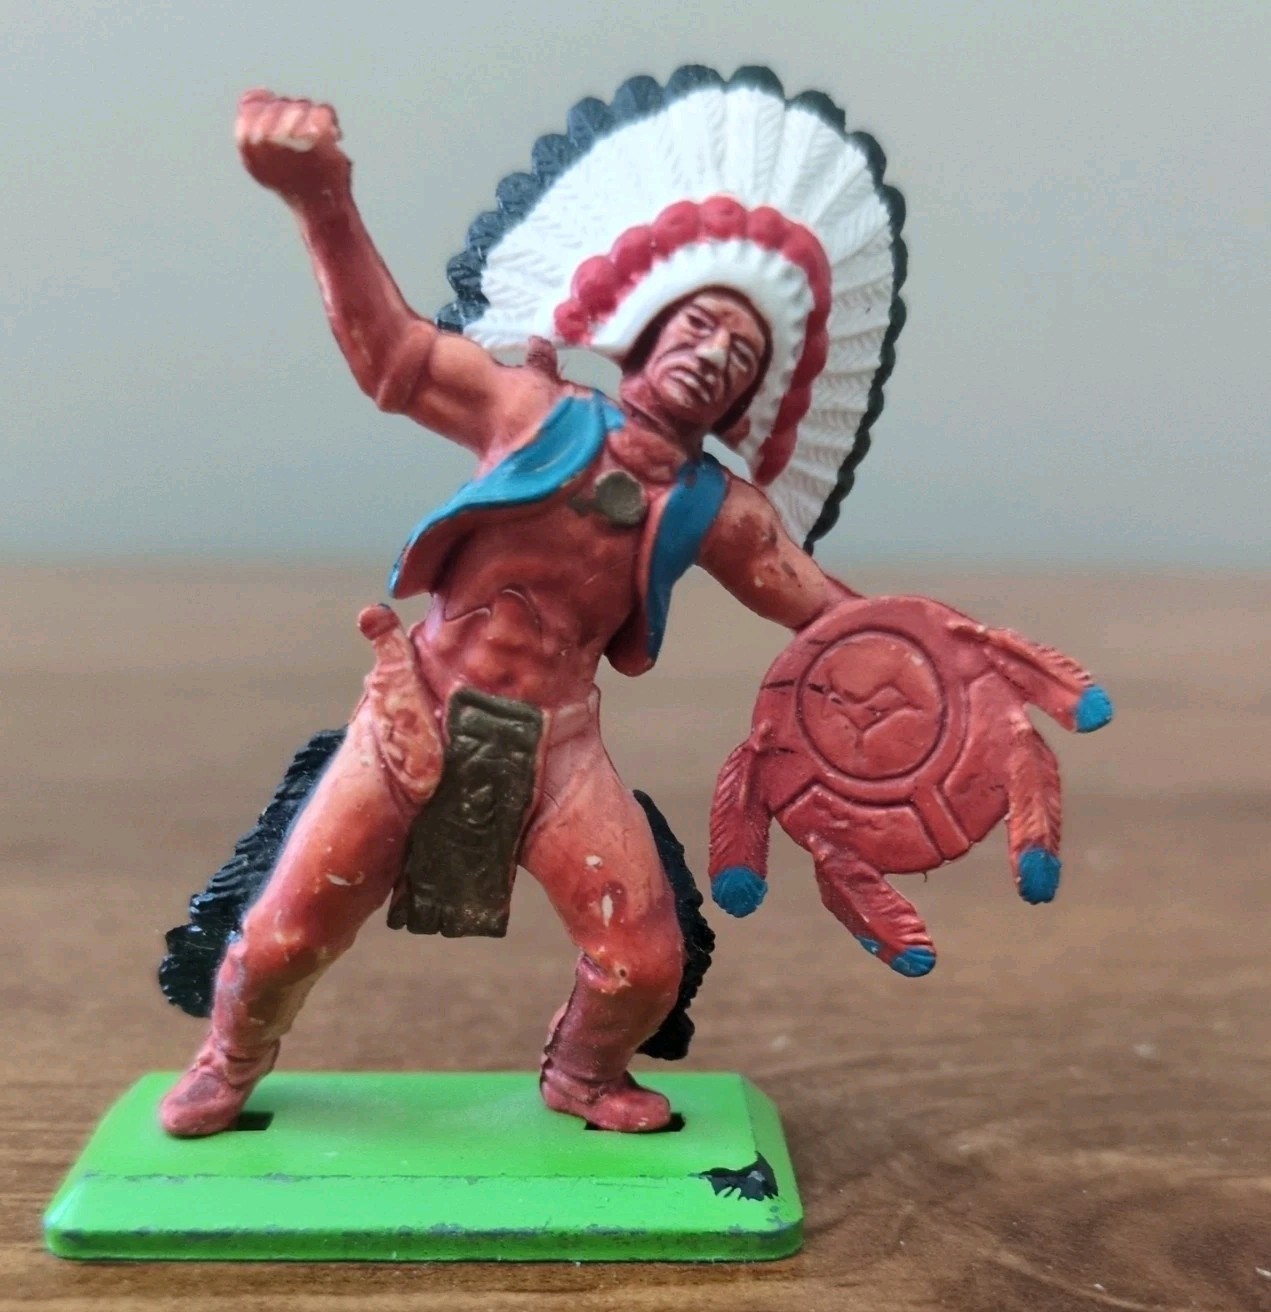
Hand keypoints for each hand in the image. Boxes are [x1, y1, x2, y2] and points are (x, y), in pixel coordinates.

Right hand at [235, 89, 349, 204]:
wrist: (320, 209)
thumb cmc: (293, 186)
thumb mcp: (261, 161)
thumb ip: (253, 128)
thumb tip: (256, 92)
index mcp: (247, 144)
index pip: (252, 102)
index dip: (271, 106)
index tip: (287, 123)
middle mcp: (263, 139)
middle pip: (280, 103)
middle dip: (296, 114)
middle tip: (308, 135)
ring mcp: (290, 138)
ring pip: (302, 105)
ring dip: (314, 118)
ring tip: (319, 140)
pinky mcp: (316, 139)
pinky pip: (322, 112)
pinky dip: (330, 121)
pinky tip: (334, 136)